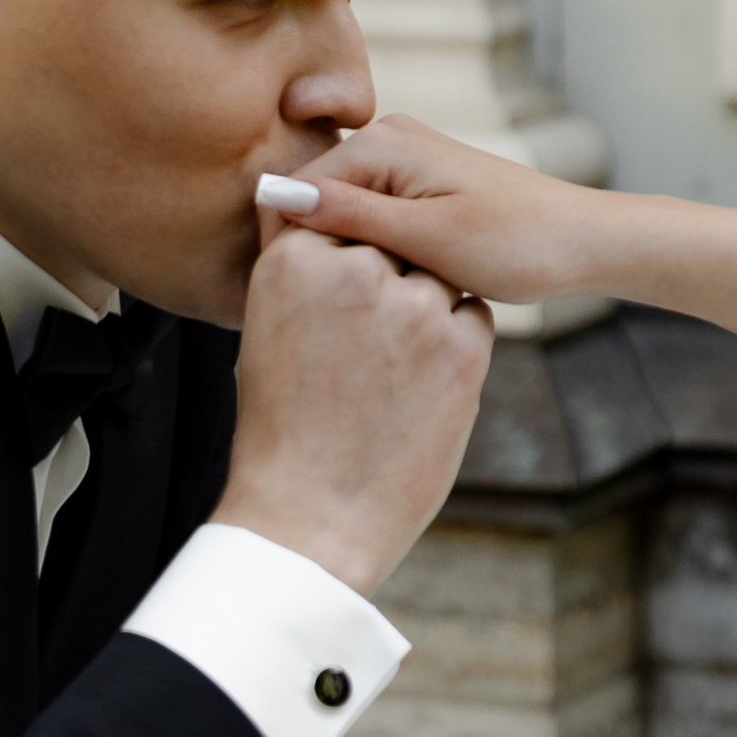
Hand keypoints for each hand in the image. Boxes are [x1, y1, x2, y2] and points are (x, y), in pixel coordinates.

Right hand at [216, 209, 491, 593]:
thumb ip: (299, 268)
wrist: (312, 516)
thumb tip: (316, 220)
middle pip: (392, 244)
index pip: (340, 223)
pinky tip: (418, 389)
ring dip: (422, 311)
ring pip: (436, 277)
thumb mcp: (266, 330)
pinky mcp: (462, 349)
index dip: (346, 264)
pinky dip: (453, 344)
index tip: (339, 306)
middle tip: (365, 347)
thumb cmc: (281, 429)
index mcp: (295, 260)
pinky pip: (470, 316)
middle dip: (387, 282)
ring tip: (387, 374)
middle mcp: (357, 270)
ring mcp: (414, 308)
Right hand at [278, 115, 615, 307]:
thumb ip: (349, 215)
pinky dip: (372, 250)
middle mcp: (387, 137)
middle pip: (317, 199)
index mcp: (381, 142)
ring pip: (342, 212)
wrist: (583, 242)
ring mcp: (405, 158)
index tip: (293, 299)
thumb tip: (274, 195)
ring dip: (346, 253)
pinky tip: (387, 286)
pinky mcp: (420, 183)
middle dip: (317, 248)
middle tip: (332, 307)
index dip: (288, 246)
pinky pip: (370, 216)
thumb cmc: (515, 243)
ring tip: (363, 299)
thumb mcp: (426, 237)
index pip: (295, 190)